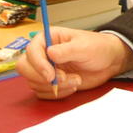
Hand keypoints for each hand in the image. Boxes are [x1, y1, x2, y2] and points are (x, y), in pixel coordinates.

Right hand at [16, 28, 132, 98]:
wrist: (108, 62)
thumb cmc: (97, 48)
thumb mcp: (84, 46)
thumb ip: (66, 50)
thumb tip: (49, 53)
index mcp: (47, 38)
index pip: (30, 51)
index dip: (38, 64)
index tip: (51, 75)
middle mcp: (42, 53)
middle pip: (24, 67)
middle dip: (42, 77)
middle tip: (64, 79)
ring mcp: (45, 69)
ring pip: (34, 82)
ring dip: (55, 86)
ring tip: (76, 80)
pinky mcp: (50, 82)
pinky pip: (42, 92)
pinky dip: (57, 93)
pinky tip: (73, 86)